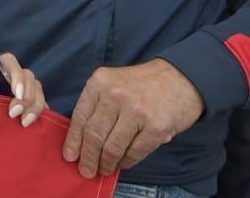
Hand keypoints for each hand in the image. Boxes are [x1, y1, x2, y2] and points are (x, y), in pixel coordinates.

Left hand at [0, 51, 46, 128]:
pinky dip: (41, 112)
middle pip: (28, 77)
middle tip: (14, 113)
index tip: (15, 93)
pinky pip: (41, 103)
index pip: (10, 62)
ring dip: (34, 106)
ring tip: (25, 122)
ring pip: (36, 89)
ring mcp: (22, 87)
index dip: (16, 75)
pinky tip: (38, 123)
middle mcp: (11, 74)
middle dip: (25, 96)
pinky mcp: (28, 103)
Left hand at [62, 59, 203, 177]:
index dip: (73, 141)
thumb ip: (97, 105)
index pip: (80, 117)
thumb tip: (81, 139)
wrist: (180, 79)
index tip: (69, 156)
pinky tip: (121, 164)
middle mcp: (116, 95)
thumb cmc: (142, 84)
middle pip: (94, 135)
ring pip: (112, 147)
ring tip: (103, 169)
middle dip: (88, 157)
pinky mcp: (156, 128)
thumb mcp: (112, 82)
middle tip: (86, 170)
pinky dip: (126, 162)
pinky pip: (134, 153)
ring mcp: (137, 112)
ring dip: (106, 163)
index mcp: (100, 82)